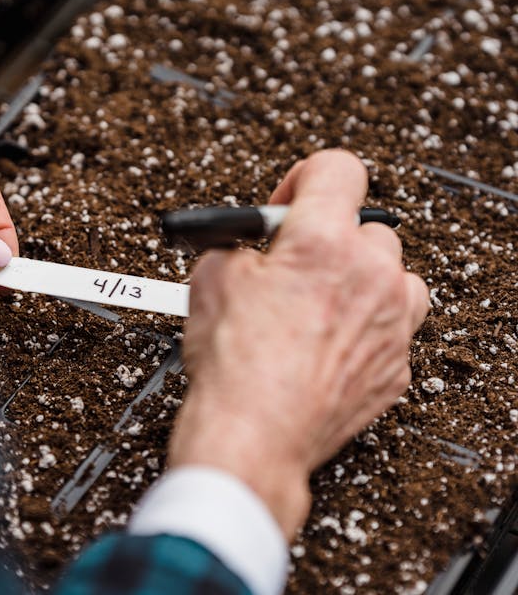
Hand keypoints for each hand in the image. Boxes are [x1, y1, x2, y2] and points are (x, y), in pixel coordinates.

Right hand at [168, 150, 428, 538]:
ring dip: (364, 280)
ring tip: (323, 302)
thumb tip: (244, 247)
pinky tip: (327, 345)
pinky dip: (366, 329)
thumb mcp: (209, 281)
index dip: (305, 180)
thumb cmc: (233, 367)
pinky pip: (393, 328)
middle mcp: (370, 277)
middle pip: (369, 227)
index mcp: (322, 244)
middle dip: (331, 240)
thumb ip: (236, 247)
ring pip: (397, 277)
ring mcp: (392, 324)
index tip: (290, 203)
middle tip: (296, 265)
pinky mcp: (396, 365)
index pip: (337, 169)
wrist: (252, 437)